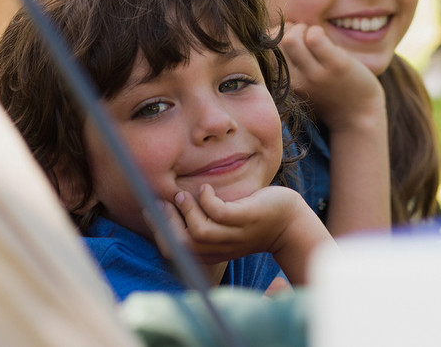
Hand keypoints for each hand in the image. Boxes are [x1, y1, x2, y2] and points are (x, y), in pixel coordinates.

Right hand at [165, 183, 310, 266]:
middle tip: (163, 202)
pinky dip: (208, 200)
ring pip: (200, 232)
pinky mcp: (246, 220)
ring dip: (186, 211)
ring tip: (183, 194)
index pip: (177, 252)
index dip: (160, 233)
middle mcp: (220, 248)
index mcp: (211, 252)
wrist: (288, 222)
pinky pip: (220, 214)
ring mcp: (234, 235)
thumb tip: (178, 199)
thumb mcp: (226, 226)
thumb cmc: (253, 219)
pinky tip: (207, 188)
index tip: (152, 210)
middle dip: (167, 224)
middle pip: (182, 246)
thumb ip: (206, 220)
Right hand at [282, 23, 385, 130]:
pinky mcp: (336, 66)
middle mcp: (296, 81)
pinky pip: (315, 38)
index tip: (294, 40)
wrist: (359, 117)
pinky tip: (327, 42)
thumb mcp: (304, 82)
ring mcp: (315, 74)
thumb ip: (292, 62)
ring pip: (292, 39)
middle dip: (291, 30)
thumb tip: (280, 29)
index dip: (278, 37)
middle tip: (306, 36)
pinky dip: (318, 32)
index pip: (267, 51)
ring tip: (316, 37)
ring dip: (304, 29)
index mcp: (287, 84)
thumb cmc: (330, 92)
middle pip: (277, 43)